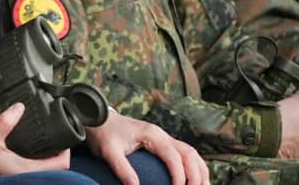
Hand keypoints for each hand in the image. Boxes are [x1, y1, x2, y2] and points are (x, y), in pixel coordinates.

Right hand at [0, 103, 70, 177]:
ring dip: (51, 154)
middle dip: (60, 150)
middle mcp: (30, 174)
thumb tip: (19, 107)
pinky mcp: (20, 173)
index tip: (65, 137)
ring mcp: (26, 174)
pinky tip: (36, 147)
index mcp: (27, 168)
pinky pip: (39, 167)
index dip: (66, 150)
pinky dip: (42, 158)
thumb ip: (4, 123)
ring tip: (49, 138)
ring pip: (49, 167)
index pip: (61, 164)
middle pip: (58, 165)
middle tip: (57, 134)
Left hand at [85, 110, 208, 184]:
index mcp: (152, 134)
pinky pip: (185, 155)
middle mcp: (162, 135)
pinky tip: (196, 181)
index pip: (174, 156)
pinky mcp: (162, 143)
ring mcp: (164, 138)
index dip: (179, 175)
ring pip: (191, 154)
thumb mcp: (108, 152)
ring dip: (200, 172)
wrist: (98, 118)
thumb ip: (122, 169)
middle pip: (189, 154)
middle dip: (196, 176)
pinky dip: (194, 168)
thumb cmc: (104, 134)